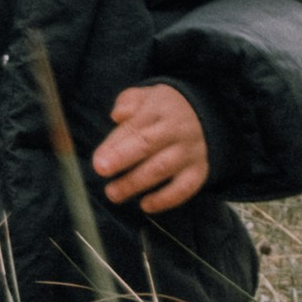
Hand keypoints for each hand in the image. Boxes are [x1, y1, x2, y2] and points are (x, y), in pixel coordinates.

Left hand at [92, 83, 209, 214]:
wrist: (203, 116)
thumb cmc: (163, 111)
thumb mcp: (146, 96)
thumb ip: (128, 102)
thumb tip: (117, 115)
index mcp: (160, 109)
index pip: (135, 127)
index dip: (115, 144)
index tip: (98, 160)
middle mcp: (176, 130)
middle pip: (147, 144)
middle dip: (122, 158)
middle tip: (101, 169)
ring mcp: (189, 152)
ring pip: (162, 168)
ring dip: (135, 182)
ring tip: (113, 193)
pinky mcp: (198, 171)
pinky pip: (184, 188)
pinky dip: (165, 199)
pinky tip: (145, 205)